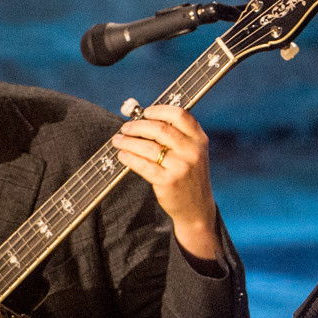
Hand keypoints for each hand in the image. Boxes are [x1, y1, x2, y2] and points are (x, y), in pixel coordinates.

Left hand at [110, 104, 221, 262]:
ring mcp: (181, 166)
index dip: (159, 110)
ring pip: (147, 146)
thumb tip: (144, 118)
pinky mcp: (168, 181)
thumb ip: (176, 135)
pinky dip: (129, 158)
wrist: (197, 207)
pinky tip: (123, 155)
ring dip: (128, 141)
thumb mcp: (192, 152)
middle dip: (137, 126)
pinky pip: (143, 165)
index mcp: (199, 139)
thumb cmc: (189, 175)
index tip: (144, 112)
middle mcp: (192, 151)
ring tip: (118, 140)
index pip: (180, 115)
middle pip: (159, 129)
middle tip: (125, 128)